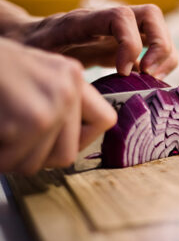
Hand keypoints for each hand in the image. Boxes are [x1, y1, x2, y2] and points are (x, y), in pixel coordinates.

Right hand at [0, 38, 115, 174]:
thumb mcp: (33, 79)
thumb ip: (60, 107)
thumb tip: (74, 146)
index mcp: (72, 77)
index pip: (105, 121)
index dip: (83, 138)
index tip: (60, 138)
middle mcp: (69, 88)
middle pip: (68, 154)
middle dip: (35, 155)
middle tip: (12, 136)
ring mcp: (53, 104)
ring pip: (39, 163)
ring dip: (12, 156)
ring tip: (0, 129)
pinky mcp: (31, 121)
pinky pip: (13, 161)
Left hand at [7, 5, 177, 78]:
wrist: (36, 38)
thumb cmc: (37, 49)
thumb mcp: (44, 59)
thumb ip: (65, 70)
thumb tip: (89, 94)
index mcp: (86, 21)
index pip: (121, 17)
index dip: (131, 44)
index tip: (123, 72)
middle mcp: (108, 21)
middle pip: (151, 15)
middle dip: (159, 46)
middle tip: (148, 74)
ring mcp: (120, 32)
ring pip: (158, 30)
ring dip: (164, 56)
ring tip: (151, 79)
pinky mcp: (124, 45)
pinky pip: (153, 48)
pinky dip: (160, 64)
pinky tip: (147, 80)